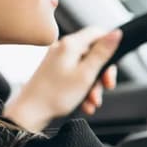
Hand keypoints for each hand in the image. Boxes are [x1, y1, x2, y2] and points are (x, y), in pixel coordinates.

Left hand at [2, 27, 121, 131]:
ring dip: (93, 86)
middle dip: (102, 73)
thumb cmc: (54, 95)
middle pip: (93, 53)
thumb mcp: (86, 74)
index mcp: (70, 44)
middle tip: (107, 87)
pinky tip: (85, 104)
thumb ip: (102, 52)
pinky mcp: (54, 72)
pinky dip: (83, 89)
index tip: (113, 63)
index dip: (109, 45)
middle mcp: (62, 48)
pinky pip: (76, 76)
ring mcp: (57, 60)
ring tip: (92, 102)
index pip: (97, 32)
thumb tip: (116, 33)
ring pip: (86, 68)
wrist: (29, 113)